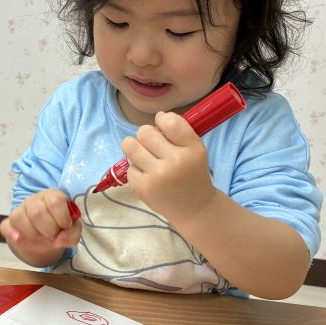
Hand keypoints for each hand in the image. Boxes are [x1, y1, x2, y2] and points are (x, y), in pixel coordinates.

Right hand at [0, 189, 81, 265]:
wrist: (47, 238)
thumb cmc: (61, 229)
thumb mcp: (72, 231)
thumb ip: (72, 234)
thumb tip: (57, 240)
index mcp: (53, 196)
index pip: (55, 201)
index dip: (61, 218)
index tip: (65, 225)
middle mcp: (35, 199)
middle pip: (37, 213)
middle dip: (48, 230)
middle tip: (53, 234)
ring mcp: (21, 209)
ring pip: (19, 217)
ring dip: (33, 234)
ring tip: (40, 236)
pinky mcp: (10, 221)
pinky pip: (5, 225)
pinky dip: (12, 233)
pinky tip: (19, 238)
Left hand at [121, 111, 216, 225]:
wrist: (194, 208)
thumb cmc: (192, 174)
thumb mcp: (196, 150)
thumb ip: (179, 132)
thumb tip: (158, 116)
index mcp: (192, 149)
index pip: (170, 122)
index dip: (162, 120)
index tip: (162, 127)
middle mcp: (175, 162)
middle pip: (145, 132)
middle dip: (146, 135)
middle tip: (152, 145)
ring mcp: (157, 176)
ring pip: (131, 146)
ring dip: (134, 147)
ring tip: (143, 154)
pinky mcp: (143, 188)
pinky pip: (129, 167)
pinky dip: (136, 169)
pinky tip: (147, 175)